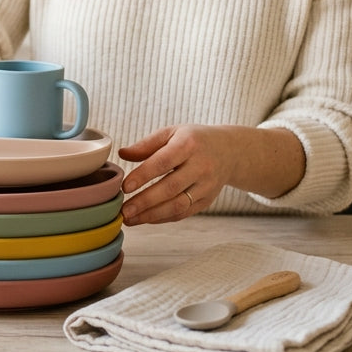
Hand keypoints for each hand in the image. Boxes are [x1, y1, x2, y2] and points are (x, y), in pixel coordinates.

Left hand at [117, 125, 240, 225]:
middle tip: (123, 210)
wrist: (229, 151)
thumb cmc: (193, 140)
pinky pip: (184, 213)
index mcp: (188, 145)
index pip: (163, 162)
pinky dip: (163, 218)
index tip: (124, 187)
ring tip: (130, 219)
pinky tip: (146, 219)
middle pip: (171, 188)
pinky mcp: (208, 200)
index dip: (143, 176)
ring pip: (178, 205)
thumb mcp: (171, 133)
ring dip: (152, 215)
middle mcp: (201, 166)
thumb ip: (146, 144)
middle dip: (145, 202)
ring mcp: (206, 186)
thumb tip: (122, 154)